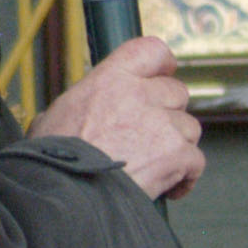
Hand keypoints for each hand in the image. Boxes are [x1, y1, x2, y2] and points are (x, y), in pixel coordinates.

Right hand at [36, 36, 206, 199]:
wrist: (66, 197)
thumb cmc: (52, 163)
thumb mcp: (51, 120)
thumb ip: (74, 110)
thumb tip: (66, 118)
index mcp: (109, 80)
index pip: (151, 50)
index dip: (162, 63)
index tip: (164, 74)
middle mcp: (139, 95)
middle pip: (177, 93)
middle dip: (168, 114)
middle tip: (151, 137)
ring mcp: (161, 124)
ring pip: (189, 128)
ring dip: (177, 146)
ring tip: (155, 166)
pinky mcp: (176, 154)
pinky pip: (195, 160)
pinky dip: (185, 176)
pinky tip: (168, 188)